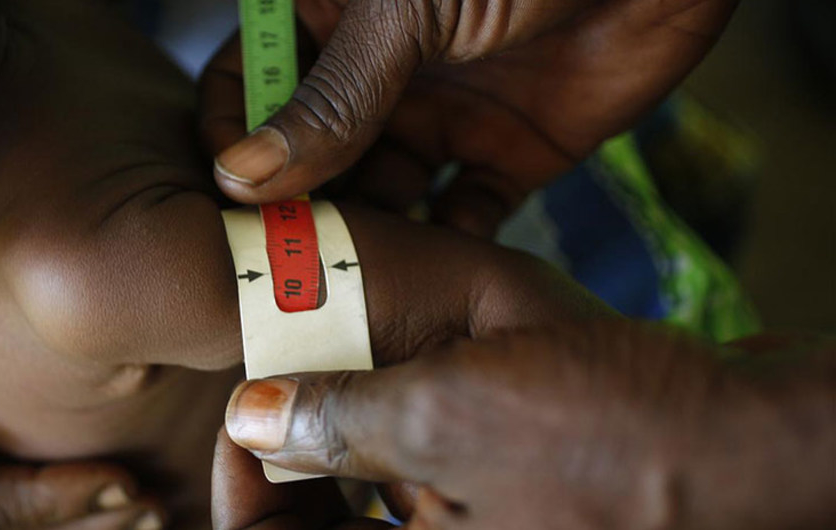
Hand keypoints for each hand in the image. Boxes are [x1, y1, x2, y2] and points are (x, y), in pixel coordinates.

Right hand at [201, 0, 737, 235]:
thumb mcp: (406, 10)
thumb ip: (331, 97)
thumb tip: (240, 175)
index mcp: (338, 20)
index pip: (251, 83)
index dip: (231, 137)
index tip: (229, 196)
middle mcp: (380, 76)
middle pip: (309, 156)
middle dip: (292, 207)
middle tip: (279, 267)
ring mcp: (443, 116)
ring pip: (381, 196)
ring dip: (363, 238)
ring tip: (342, 285)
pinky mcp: (512, 154)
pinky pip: (465, 215)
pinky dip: (446, 248)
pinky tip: (426, 278)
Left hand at [215, 322, 835, 528]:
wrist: (754, 443)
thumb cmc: (611, 433)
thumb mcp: (452, 412)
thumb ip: (340, 422)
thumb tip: (250, 418)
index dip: (243, 497)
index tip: (242, 423)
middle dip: (287, 469)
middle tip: (277, 389)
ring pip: (367, 508)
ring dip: (339, 445)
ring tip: (326, 370)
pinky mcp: (510, 511)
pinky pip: (421, 488)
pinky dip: (397, 439)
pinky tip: (396, 378)